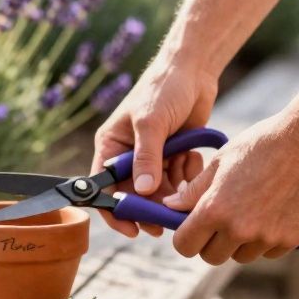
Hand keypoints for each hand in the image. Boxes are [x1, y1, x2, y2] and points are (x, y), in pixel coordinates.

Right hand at [92, 56, 218, 237]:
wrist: (194, 69)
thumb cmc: (163, 88)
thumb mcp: (151, 123)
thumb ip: (146, 158)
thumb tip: (140, 192)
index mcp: (111, 145)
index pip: (104, 187)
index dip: (115, 211)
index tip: (132, 229)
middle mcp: (129, 154)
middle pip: (135, 194)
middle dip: (151, 206)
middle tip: (167, 220)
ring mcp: (153, 155)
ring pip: (159, 190)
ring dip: (174, 191)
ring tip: (186, 183)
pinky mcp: (174, 154)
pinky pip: (178, 178)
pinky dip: (187, 176)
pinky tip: (193, 159)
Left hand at [162, 113, 298, 263]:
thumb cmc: (261, 144)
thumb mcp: (220, 162)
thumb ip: (194, 191)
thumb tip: (170, 207)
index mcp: (214, 210)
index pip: (184, 246)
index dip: (185, 237)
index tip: (192, 225)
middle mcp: (239, 230)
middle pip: (211, 257)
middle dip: (210, 242)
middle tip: (220, 218)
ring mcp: (267, 237)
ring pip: (240, 256)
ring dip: (238, 242)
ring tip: (249, 210)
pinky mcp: (291, 240)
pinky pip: (267, 252)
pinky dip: (265, 240)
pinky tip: (272, 211)